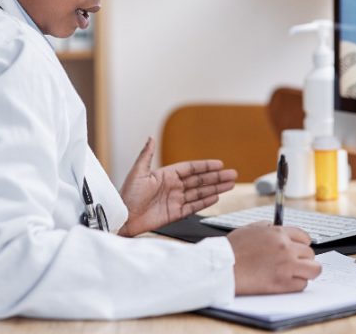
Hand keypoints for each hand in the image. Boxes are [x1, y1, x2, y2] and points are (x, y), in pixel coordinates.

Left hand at [117, 137, 236, 236]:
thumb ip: (146, 155)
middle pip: (199, 180)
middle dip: (216, 177)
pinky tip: (216, 197)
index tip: (219, 164)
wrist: (122, 218)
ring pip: (200, 193)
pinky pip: (193, 206)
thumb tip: (150, 137)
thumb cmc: (126, 195)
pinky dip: (205, 202)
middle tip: (233, 175)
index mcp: (166, 175)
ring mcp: (175, 200)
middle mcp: (173, 187)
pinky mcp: (174, 213)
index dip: (205, 166)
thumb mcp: (137, 173)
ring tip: (230, 185)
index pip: (191, 169)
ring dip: (215, 189)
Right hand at [227, 223, 321, 294]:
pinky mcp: (283, 283)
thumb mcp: (249, 229)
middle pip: (310, 253)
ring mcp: (286, 266)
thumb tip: (275, 228)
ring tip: (297, 274)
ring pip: (314, 269)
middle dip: (303, 259)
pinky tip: (287, 282)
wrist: (223, 268)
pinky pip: (302, 285)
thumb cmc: (231, 250)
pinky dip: (297, 284)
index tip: (300, 250)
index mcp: (278, 233)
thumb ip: (266, 227)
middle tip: (294, 264)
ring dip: (306, 272)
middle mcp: (285, 247)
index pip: (305, 237)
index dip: (302, 245)